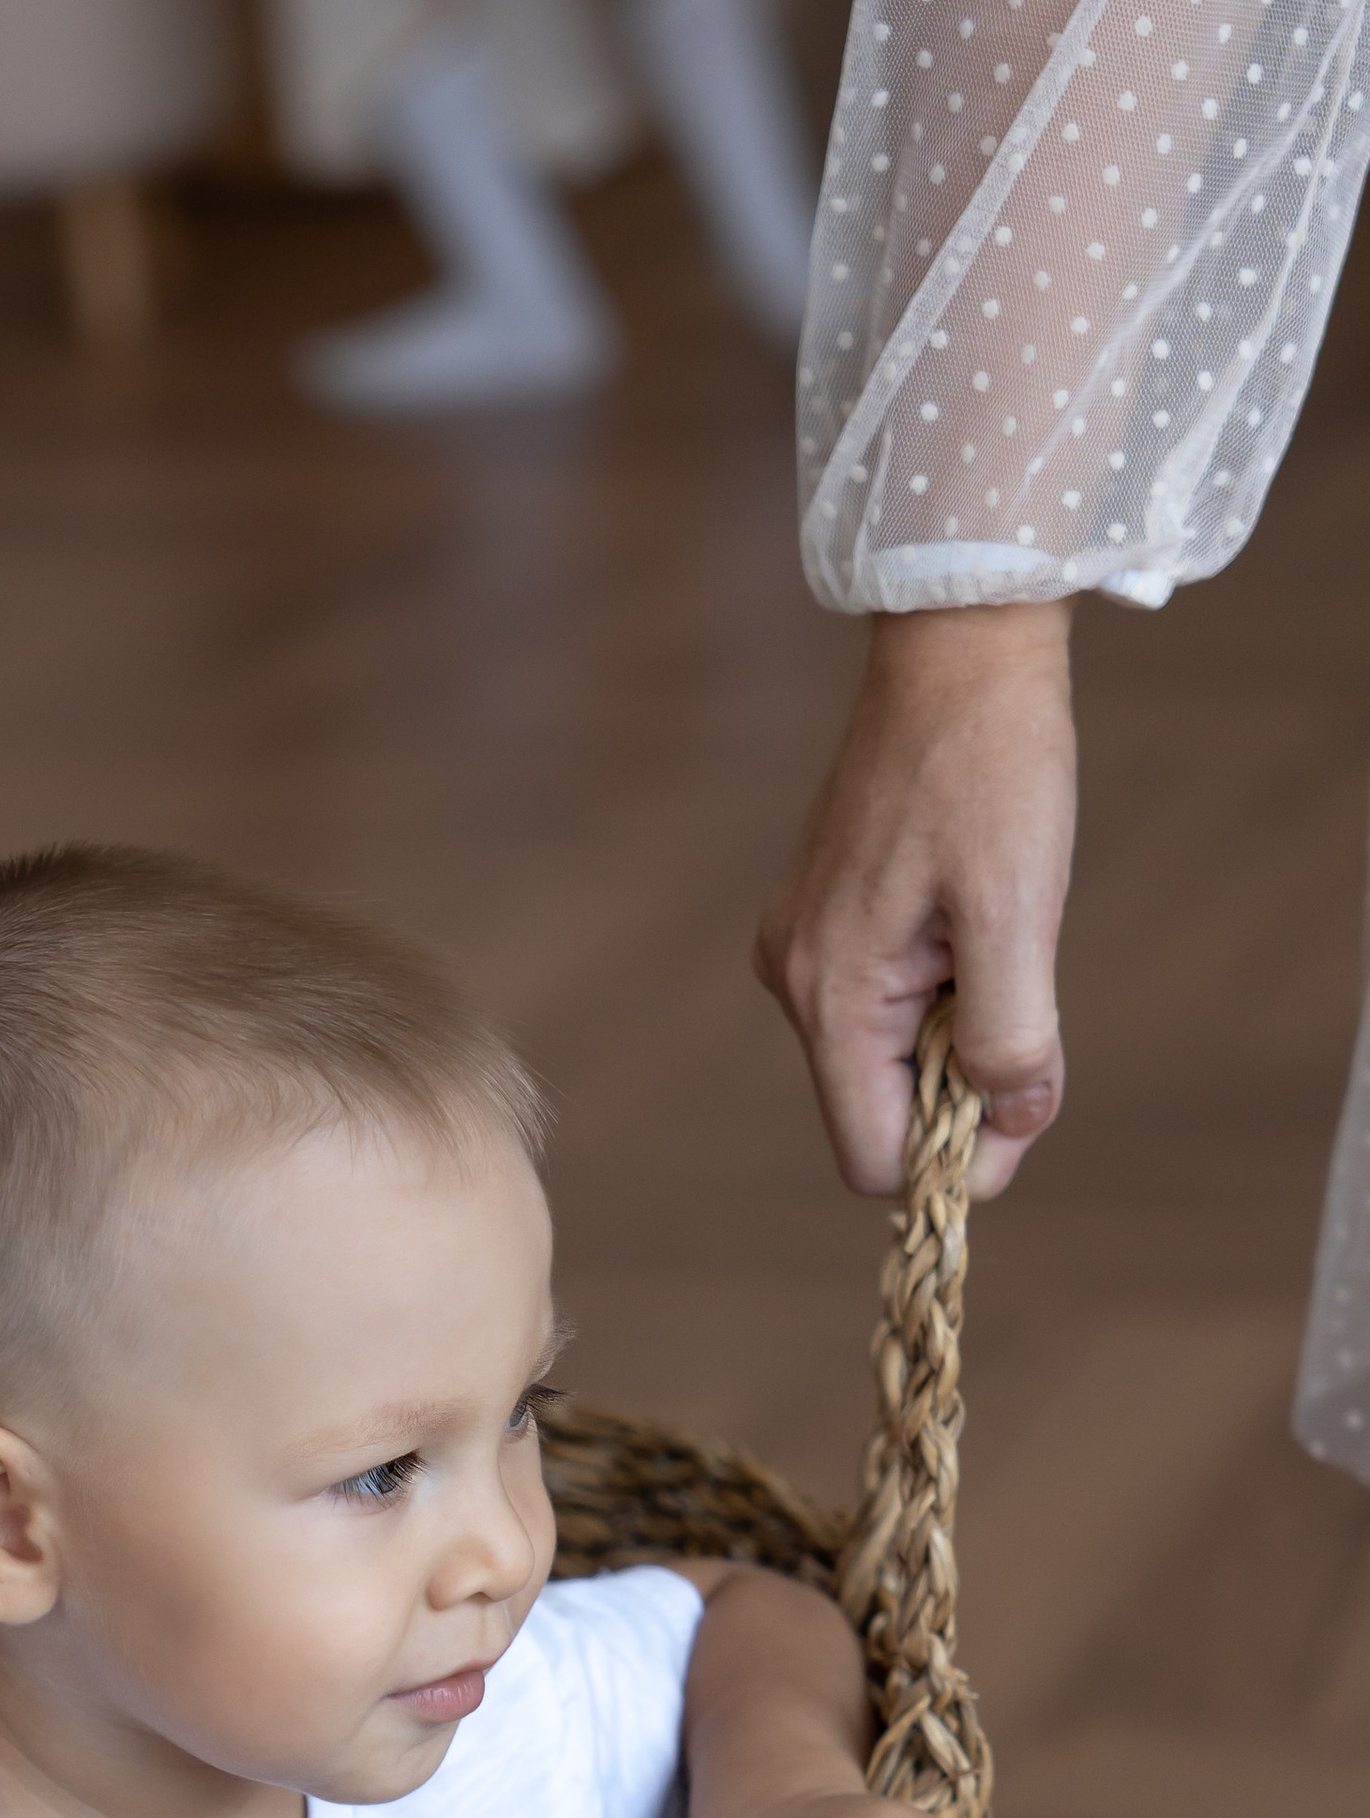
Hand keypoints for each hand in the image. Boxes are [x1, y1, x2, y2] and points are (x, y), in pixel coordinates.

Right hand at [755, 602, 1075, 1200]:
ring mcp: (801, 949)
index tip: (1021, 1107)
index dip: (953, 1163)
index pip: (873, 1157)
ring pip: (886, 1059)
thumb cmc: (991, 770)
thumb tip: (1011, 1125)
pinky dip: (938, 993)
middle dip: (960, 1089)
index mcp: (830, 993)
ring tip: (995, 938)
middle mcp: (794, 982)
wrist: (958, 654)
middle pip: (879, 1111)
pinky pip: (882, 1006)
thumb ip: (1012, 1036)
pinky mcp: (822, 922)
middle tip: (1024, 998)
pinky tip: (969, 919)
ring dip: (955, 1034)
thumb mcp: (1017, 911)